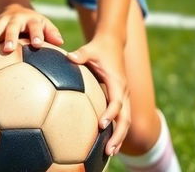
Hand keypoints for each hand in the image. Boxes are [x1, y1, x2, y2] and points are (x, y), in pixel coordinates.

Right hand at [0, 3, 63, 67]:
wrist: (14, 10)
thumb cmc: (33, 24)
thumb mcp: (44, 24)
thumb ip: (51, 33)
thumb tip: (61, 42)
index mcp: (27, 19)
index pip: (33, 24)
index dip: (35, 32)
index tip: (37, 43)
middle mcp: (9, 20)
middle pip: (6, 27)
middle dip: (6, 37)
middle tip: (6, 49)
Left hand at [66, 34, 129, 156]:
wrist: (113, 42)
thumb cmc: (99, 47)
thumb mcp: (90, 48)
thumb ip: (80, 55)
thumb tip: (69, 58)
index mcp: (117, 82)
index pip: (116, 102)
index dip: (110, 114)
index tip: (101, 125)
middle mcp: (123, 91)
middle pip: (125, 118)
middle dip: (119, 135)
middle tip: (109, 151)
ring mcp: (124, 95)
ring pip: (126, 120)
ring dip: (120, 136)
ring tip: (110, 153)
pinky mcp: (121, 97)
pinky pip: (121, 116)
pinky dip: (117, 130)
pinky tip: (108, 142)